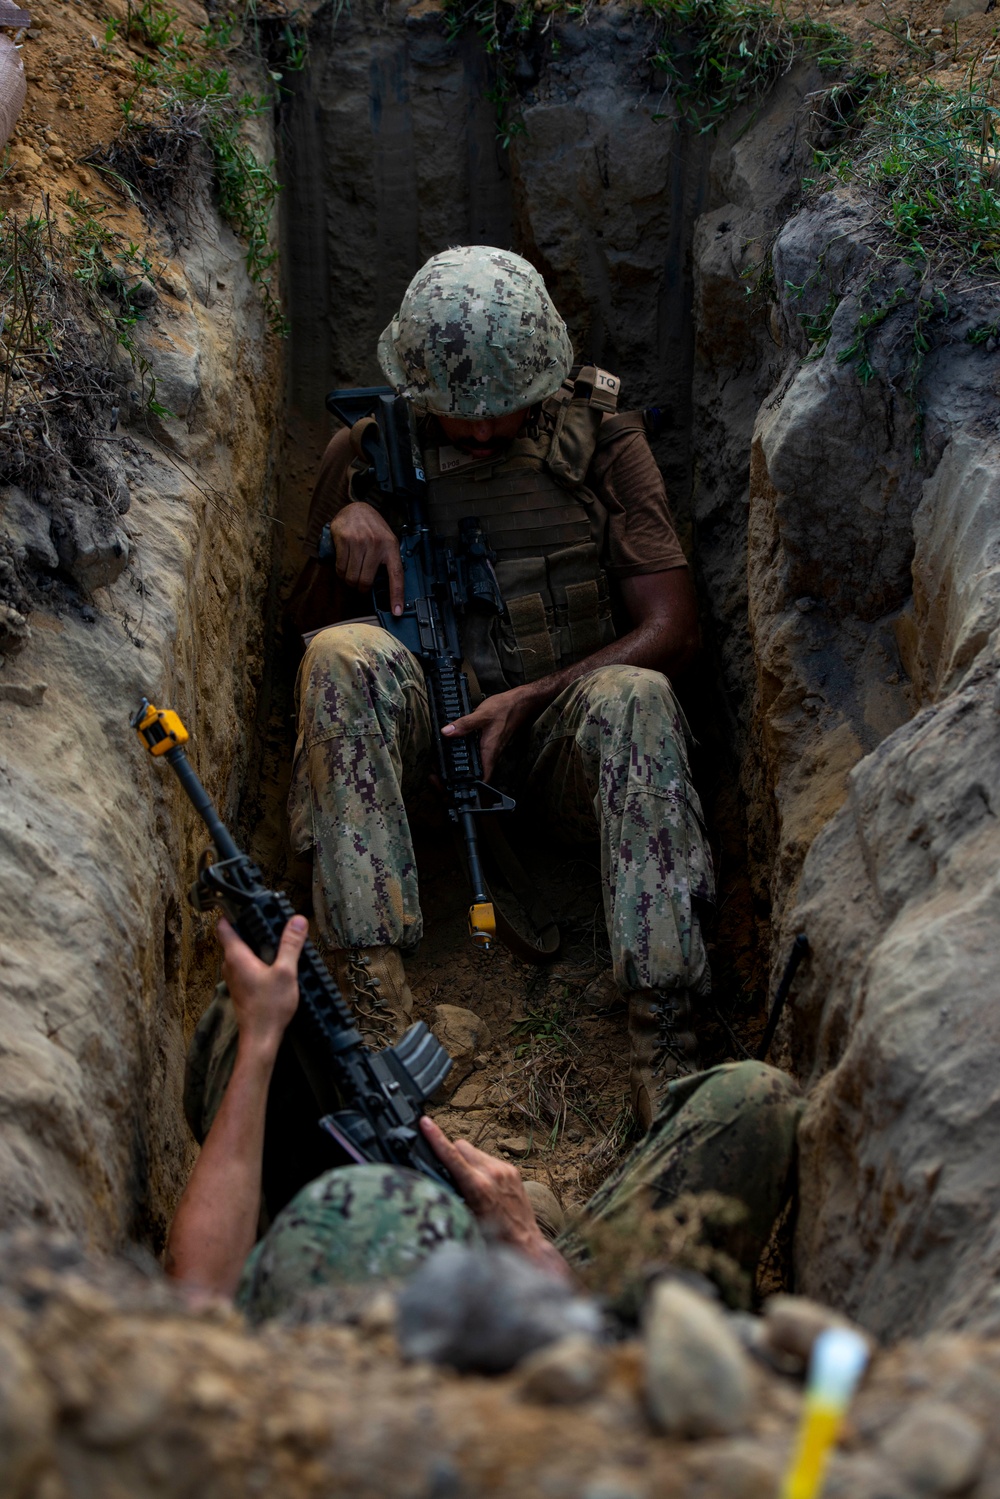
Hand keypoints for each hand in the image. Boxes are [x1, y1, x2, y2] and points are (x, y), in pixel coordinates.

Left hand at [217, 914, 306, 1056]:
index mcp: (236, 956)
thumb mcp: (285, 972)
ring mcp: (234, 977)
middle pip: (236, 937)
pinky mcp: (242, 987)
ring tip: (279, 940)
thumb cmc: (269, 1008)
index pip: (224, 925)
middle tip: (273, 919)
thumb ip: (291, 945)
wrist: (260, 1038)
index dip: (233, 911)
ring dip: (257, 945)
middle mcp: (230, 965)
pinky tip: (276, 963)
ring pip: (242, 952)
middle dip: (252, 927)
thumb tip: (297, 920)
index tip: (248, 904)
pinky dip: (259, 959)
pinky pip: (247, 965)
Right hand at [328, 502, 403, 615]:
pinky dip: (340, 571)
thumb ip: (386, 560)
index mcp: (391, 546)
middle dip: (361, 588)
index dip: (396, 596)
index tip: (396, 612)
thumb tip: (384, 589)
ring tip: (352, 572)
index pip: (396, 575)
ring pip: (351, 576)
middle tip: (360, 585)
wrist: (356, 508)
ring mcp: (359, 541)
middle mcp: (376, 543)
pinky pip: (340, 567)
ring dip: (349, 580)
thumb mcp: (386, 541)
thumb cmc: (372, 529)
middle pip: (366, 581)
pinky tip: (344, 564)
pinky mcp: (344, 539)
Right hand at [420, 1116, 557, 1270]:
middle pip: (461, 1146)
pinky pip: (487, 1158)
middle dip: (451, 1154)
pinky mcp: (512, 1170)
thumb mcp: (464, 1220)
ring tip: (468, 1184)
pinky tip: (483, 1186)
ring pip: (473, 1151)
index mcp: (478, 1188)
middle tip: (450, 1174)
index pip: (451, 1155)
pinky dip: (480, 1167)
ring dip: (466, 1161)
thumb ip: (451, 1197)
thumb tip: (434, 1183)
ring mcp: (504, 1170)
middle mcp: (492, 1174)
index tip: (425, 1123)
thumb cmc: (492, 1239)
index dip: (435, 1138)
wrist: (524, 1243)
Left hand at [439, 686, 533, 780]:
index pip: (482, 779)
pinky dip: (464, 758)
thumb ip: (464, 724)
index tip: (453, 788)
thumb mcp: (482, 714)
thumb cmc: (504, 710)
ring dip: (461, 770)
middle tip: (441, 779)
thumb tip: (447, 732)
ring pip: (476, 767)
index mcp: (489, 752)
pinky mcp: (487, 745)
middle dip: (460, 781)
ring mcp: (489, 751)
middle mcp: (490, 755)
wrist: (518, 704)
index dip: (469, 787)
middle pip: (476, 776)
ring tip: (443, 769)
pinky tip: (454, 753)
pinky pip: (476, 757)